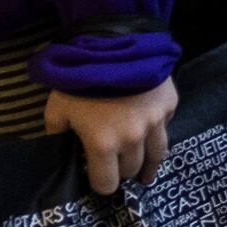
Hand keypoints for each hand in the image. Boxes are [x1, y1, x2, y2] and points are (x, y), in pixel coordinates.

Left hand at [47, 77, 179, 195]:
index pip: (107, 184)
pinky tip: (151, 127)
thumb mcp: (56, 110)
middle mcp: (133, 139)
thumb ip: (59, 136)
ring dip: (149, 164)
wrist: (112, 41)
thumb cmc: (79, 79)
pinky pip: (166, 125)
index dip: (100, 183)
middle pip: (132, 170)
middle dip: (122, 170)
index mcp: (103, 145)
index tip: (97, 176)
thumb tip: (65, 152)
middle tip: (116, 164)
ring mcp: (156, 122)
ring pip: (157, 155)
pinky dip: (158, 129)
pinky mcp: (170, 104)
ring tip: (147, 173)